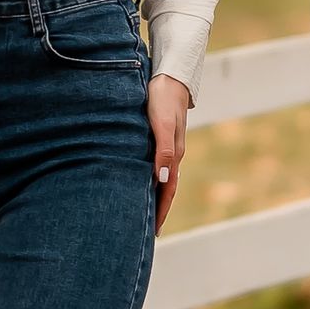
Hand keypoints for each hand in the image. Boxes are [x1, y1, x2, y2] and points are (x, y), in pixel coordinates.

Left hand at [148, 73, 190, 224]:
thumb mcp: (162, 125)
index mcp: (173, 155)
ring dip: (152, 194)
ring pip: (159, 176)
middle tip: (145, 231)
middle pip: (165, 187)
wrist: (169, 74)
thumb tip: (161, 180)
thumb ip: (163, 151)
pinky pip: (153, 163)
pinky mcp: (157, 135)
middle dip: (157, 209)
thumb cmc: (162, 99)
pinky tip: (136, 178)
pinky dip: (147, 177)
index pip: (168, 190)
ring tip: (140, 211)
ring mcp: (164, 144)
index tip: (154, 233)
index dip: (161, 211)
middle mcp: (170, 153)